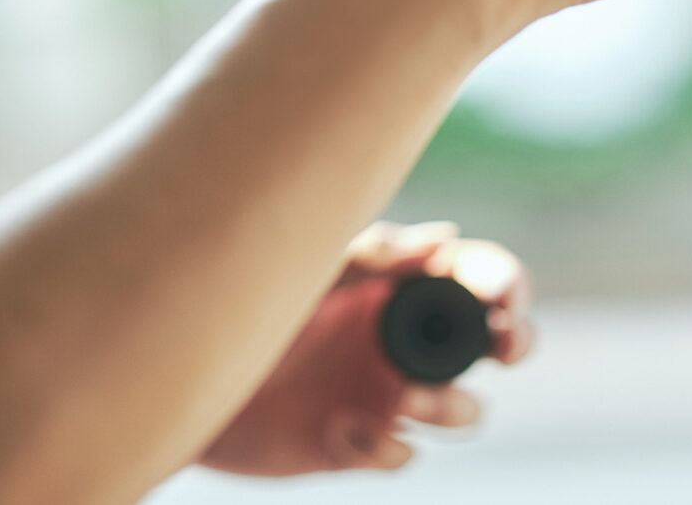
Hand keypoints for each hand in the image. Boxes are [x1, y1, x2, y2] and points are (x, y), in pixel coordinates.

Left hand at [198, 221, 531, 476]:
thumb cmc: (247, 296)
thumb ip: (373, 253)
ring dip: (451, 404)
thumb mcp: (312, 266)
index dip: (504, 283)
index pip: (474, 276)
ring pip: (460, 407)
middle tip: (503, 344)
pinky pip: (400, 453)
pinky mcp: (358, 442)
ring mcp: (385, 390)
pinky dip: (387, 446)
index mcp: (398, 282)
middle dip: (513, 341)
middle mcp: (402, 336)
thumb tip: (445, 238)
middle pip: (489, 343)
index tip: (502, 297)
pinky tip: (345, 428)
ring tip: (409, 399)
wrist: (178, 368)